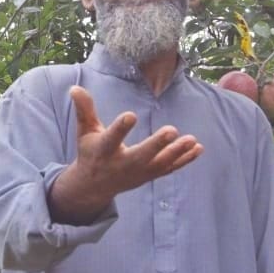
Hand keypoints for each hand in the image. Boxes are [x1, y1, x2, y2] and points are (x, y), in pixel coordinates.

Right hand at [48, 86, 202, 224]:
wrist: (95, 185)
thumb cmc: (90, 151)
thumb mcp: (84, 131)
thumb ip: (84, 110)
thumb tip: (75, 87)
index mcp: (103, 151)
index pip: (111, 139)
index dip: (120, 128)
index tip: (131, 115)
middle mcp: (122, 164)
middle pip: (141, 156)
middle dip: (156, 145)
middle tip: (172, 130)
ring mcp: (138, 172)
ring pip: (160, 164)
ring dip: (177, 153)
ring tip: (192, 140)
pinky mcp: (149, 175)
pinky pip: (169, 169)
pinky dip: (184, 160)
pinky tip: (198, 148)